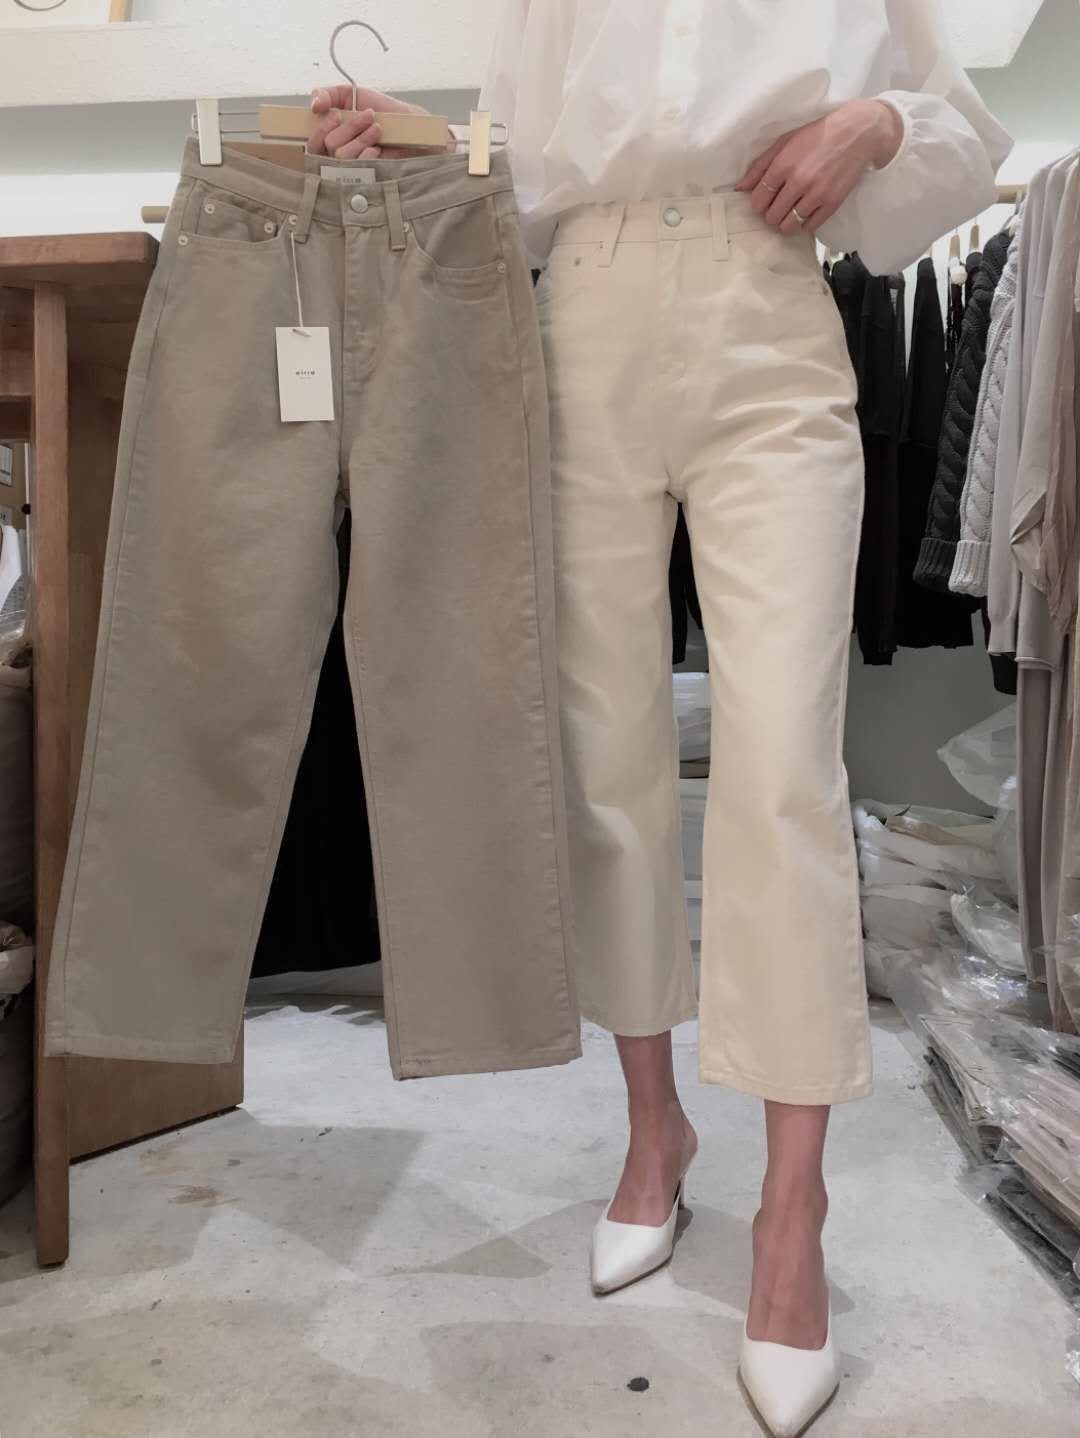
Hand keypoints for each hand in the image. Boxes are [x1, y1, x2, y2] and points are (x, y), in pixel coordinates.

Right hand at [308, 84, 452, 158]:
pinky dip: (368, 154)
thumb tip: (314, 103)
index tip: (339, 114)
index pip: (313, 140)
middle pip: (327, 145)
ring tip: (379, 130)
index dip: (322, 126)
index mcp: (333, 136)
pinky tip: (379, 150)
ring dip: (362, 137)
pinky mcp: (367, 181)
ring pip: (341, 156)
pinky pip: (356, 169)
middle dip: (351, 126)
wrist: (417, 132)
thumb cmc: (389, 115)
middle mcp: (339, 157)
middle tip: (370, 116)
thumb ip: (330, 94)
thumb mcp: (358, 95)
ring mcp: (353, 172)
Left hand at [736, 99, 903, 234]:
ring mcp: (816, 194)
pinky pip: (809, 227)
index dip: (758, 203)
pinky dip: (804, 224)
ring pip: (789, 225)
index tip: (764, 200)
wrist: (857, 133)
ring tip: (790, 212)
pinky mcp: (832, 203)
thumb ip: (760, 165)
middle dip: (771, 213)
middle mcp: (799, 181)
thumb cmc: (818, 135)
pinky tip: (805, 213)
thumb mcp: (785, 142)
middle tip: (778, 205)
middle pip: (771, 216)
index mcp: (784, 165)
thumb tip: (741, 188)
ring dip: (786, 222)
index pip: (759, 199)